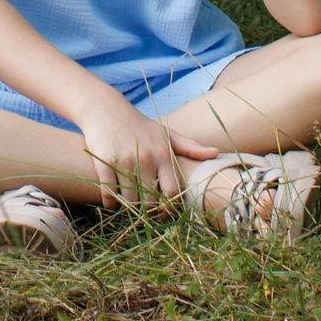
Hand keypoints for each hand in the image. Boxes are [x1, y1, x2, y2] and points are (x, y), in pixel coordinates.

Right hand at [75, 96, 218, 205]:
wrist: (106, 109)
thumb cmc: (140, 126)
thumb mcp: (166, 134)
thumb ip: (190, 146)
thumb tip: (216, 152)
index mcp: (163, 154)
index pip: (173, 191)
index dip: (170, 206)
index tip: (164, 211)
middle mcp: (146, 159)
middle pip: (151, 201)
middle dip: (148, 210)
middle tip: (145, 211)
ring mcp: (124, 162)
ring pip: (130, 201)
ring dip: (128, 207)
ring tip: (129, 206)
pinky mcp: (104, 163)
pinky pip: (109, 194)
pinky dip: (110, 203)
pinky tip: (111, 202)